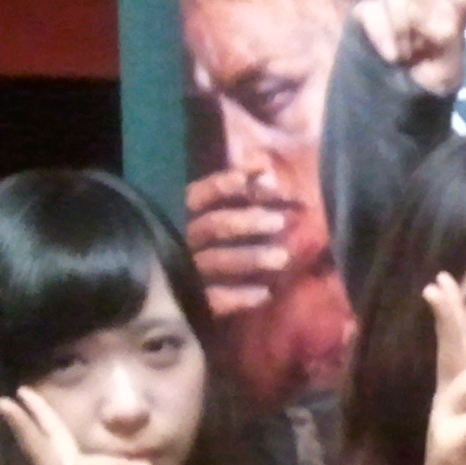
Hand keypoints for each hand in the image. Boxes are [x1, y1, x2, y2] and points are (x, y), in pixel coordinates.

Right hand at [184, 167, 304, 315]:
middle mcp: (183, 240)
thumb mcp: (228, 209)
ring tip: (282, 257)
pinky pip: (215, 299)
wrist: (185, 293)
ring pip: (216, 261)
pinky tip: (265, 294)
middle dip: (246, 222)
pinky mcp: (197, 301)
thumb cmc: (221, 238)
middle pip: (212, 227)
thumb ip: (242, 188)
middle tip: (279, 222)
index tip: (249, 177)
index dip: (221, 185)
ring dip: (250, 258)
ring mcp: (188, 271)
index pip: (198, 196)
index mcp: (186, 214)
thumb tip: (263, 162)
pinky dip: (240, 297)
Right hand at [355, 0, 465, 97]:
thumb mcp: (445, 80)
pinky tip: (394, 54)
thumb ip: (442, 52)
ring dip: (405, 22)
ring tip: (408, 53)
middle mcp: (425, 0)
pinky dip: (386, 33)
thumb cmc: (424, 88)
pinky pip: (375, 11)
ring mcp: (397, 4)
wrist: (387, 102)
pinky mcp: (369, 12)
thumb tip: (421, 26)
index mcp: (453, 15)